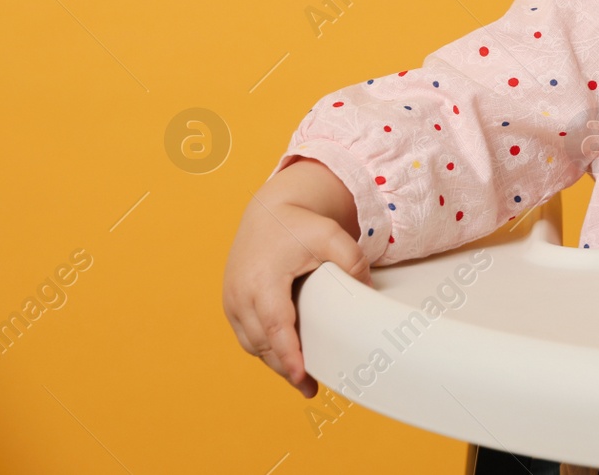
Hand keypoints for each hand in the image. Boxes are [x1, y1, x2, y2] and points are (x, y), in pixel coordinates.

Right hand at [222, 168, 372, 397]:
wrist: (269, 211)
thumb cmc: (299, 225)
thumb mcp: (330, 235)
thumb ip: (352, 261)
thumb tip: (367, 292)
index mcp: (262, 280)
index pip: (275, 327)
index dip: (288, 355)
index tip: (301, 378)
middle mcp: (240, 294)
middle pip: (263, 343)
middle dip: (285, 367)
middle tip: (310, 387)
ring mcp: (231, 301)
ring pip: (252, 344)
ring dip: (274, 361)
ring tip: (302, 378)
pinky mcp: (231, 304)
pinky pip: (247, 335)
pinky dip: (265, 349)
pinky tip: (286, 358)